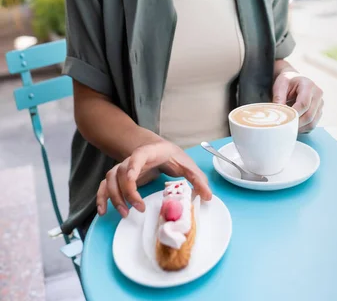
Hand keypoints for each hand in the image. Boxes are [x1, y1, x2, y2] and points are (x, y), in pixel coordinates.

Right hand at [96, 139, 211, 217]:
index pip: (136, 157)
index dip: (132, 167)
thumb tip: (208, 196)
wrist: (159, 149)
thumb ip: (198, 179)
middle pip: (120, 173)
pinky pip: (104, 186)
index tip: (132, 181)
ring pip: (110, 180)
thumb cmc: (172, 156)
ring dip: (114, 197)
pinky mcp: (120, 179)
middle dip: (126, 192)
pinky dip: (101, 198)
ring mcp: (123, 168)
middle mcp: (132, 159)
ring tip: (125, 213)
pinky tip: (103, 211)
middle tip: (138, 208)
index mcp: (148, 153)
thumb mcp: (187, 164)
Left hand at [272, 70, 323, 133]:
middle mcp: (317, 95)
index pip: (304, 104)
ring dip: (300, 128)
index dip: (294, 114)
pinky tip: (294, 126)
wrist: (294, 80)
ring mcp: (320, 104)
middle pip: (309, 115)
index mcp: (308, 85)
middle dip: (296, 123)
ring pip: (312, 122)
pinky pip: (313, 124)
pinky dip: (303, 128)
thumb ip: (278, 98)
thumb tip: (278, 113)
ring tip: (288, 127)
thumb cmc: (287, 81)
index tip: (284, 119)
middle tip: (284, 126)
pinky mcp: (319, 111)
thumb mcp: (280, 85)